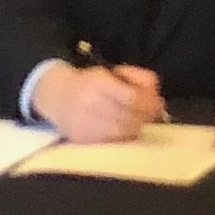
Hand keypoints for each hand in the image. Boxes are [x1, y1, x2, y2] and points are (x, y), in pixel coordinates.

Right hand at [34, 61, 164, 143]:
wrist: (56, 96)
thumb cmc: (92, 83)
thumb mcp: (113, 72)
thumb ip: (138, 77)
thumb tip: (156, 93)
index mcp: (98, 83)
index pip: (131, 97)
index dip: (148, 103)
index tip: (158, 103)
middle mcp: (89, 103)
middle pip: (128, 117)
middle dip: (145, 117)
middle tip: (152, 114)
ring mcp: (83, 124)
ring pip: (121, 133)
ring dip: (136, 128)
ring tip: (138, 121)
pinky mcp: (81, 139)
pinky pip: (111, 142)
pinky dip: (123, 137)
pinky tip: (125, 130)